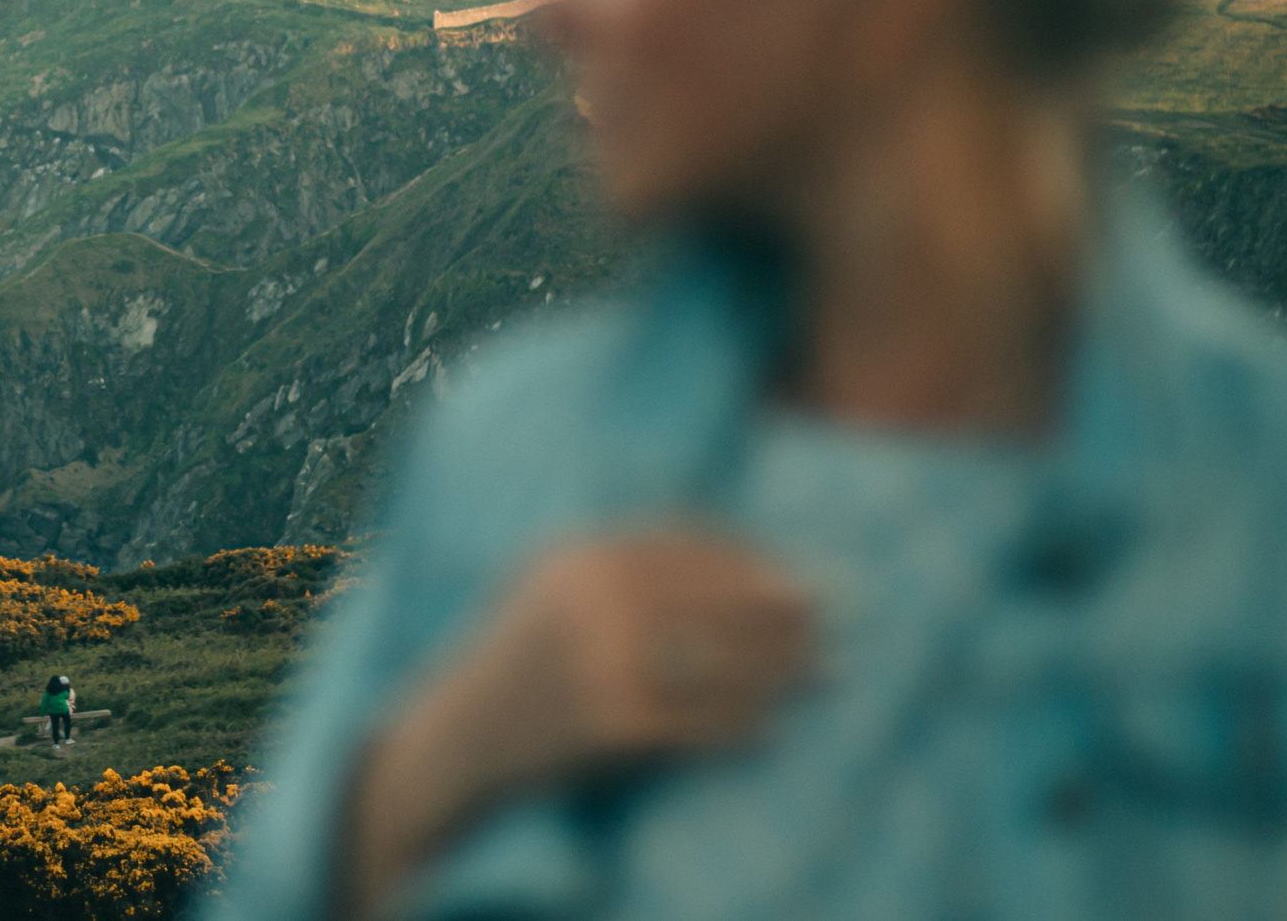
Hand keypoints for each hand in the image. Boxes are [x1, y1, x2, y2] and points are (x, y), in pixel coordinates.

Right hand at [340, 531, 812, 916]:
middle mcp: (589, 602)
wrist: (456, 741)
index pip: (688, 545)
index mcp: (578, 556)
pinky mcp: (607, 727)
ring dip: (780, 672)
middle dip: (781, 617)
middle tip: (830, 627)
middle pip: (714, 602)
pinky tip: (771, 730)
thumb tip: (743, 562)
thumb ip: (626, 562)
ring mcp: (598, 665)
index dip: (749, 562)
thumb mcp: (553, 585)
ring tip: (820, 677)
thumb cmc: (521, 658)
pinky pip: (698, 726)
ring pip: (718, 664)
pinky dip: (742, 728)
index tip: (794, 580)